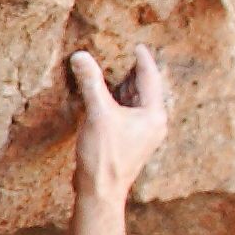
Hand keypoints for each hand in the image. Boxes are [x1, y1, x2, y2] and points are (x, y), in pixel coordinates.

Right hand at [67, 45, 168, 199]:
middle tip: (116, 50)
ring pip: (132, 100)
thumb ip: (91, 82)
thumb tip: (81, 56)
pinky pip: (124, 112)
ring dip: (119, 85)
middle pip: (142, 87)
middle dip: (128, 70)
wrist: (100, 192)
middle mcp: (152, 122)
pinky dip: (114, 100)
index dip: (141, 58)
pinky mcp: (128, 140)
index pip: (150, 77)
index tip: (135, 42)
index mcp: (154, 114)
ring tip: (106, 67)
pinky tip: (100, 94)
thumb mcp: (98, 114)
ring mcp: (142, 132)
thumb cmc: (105, 156)